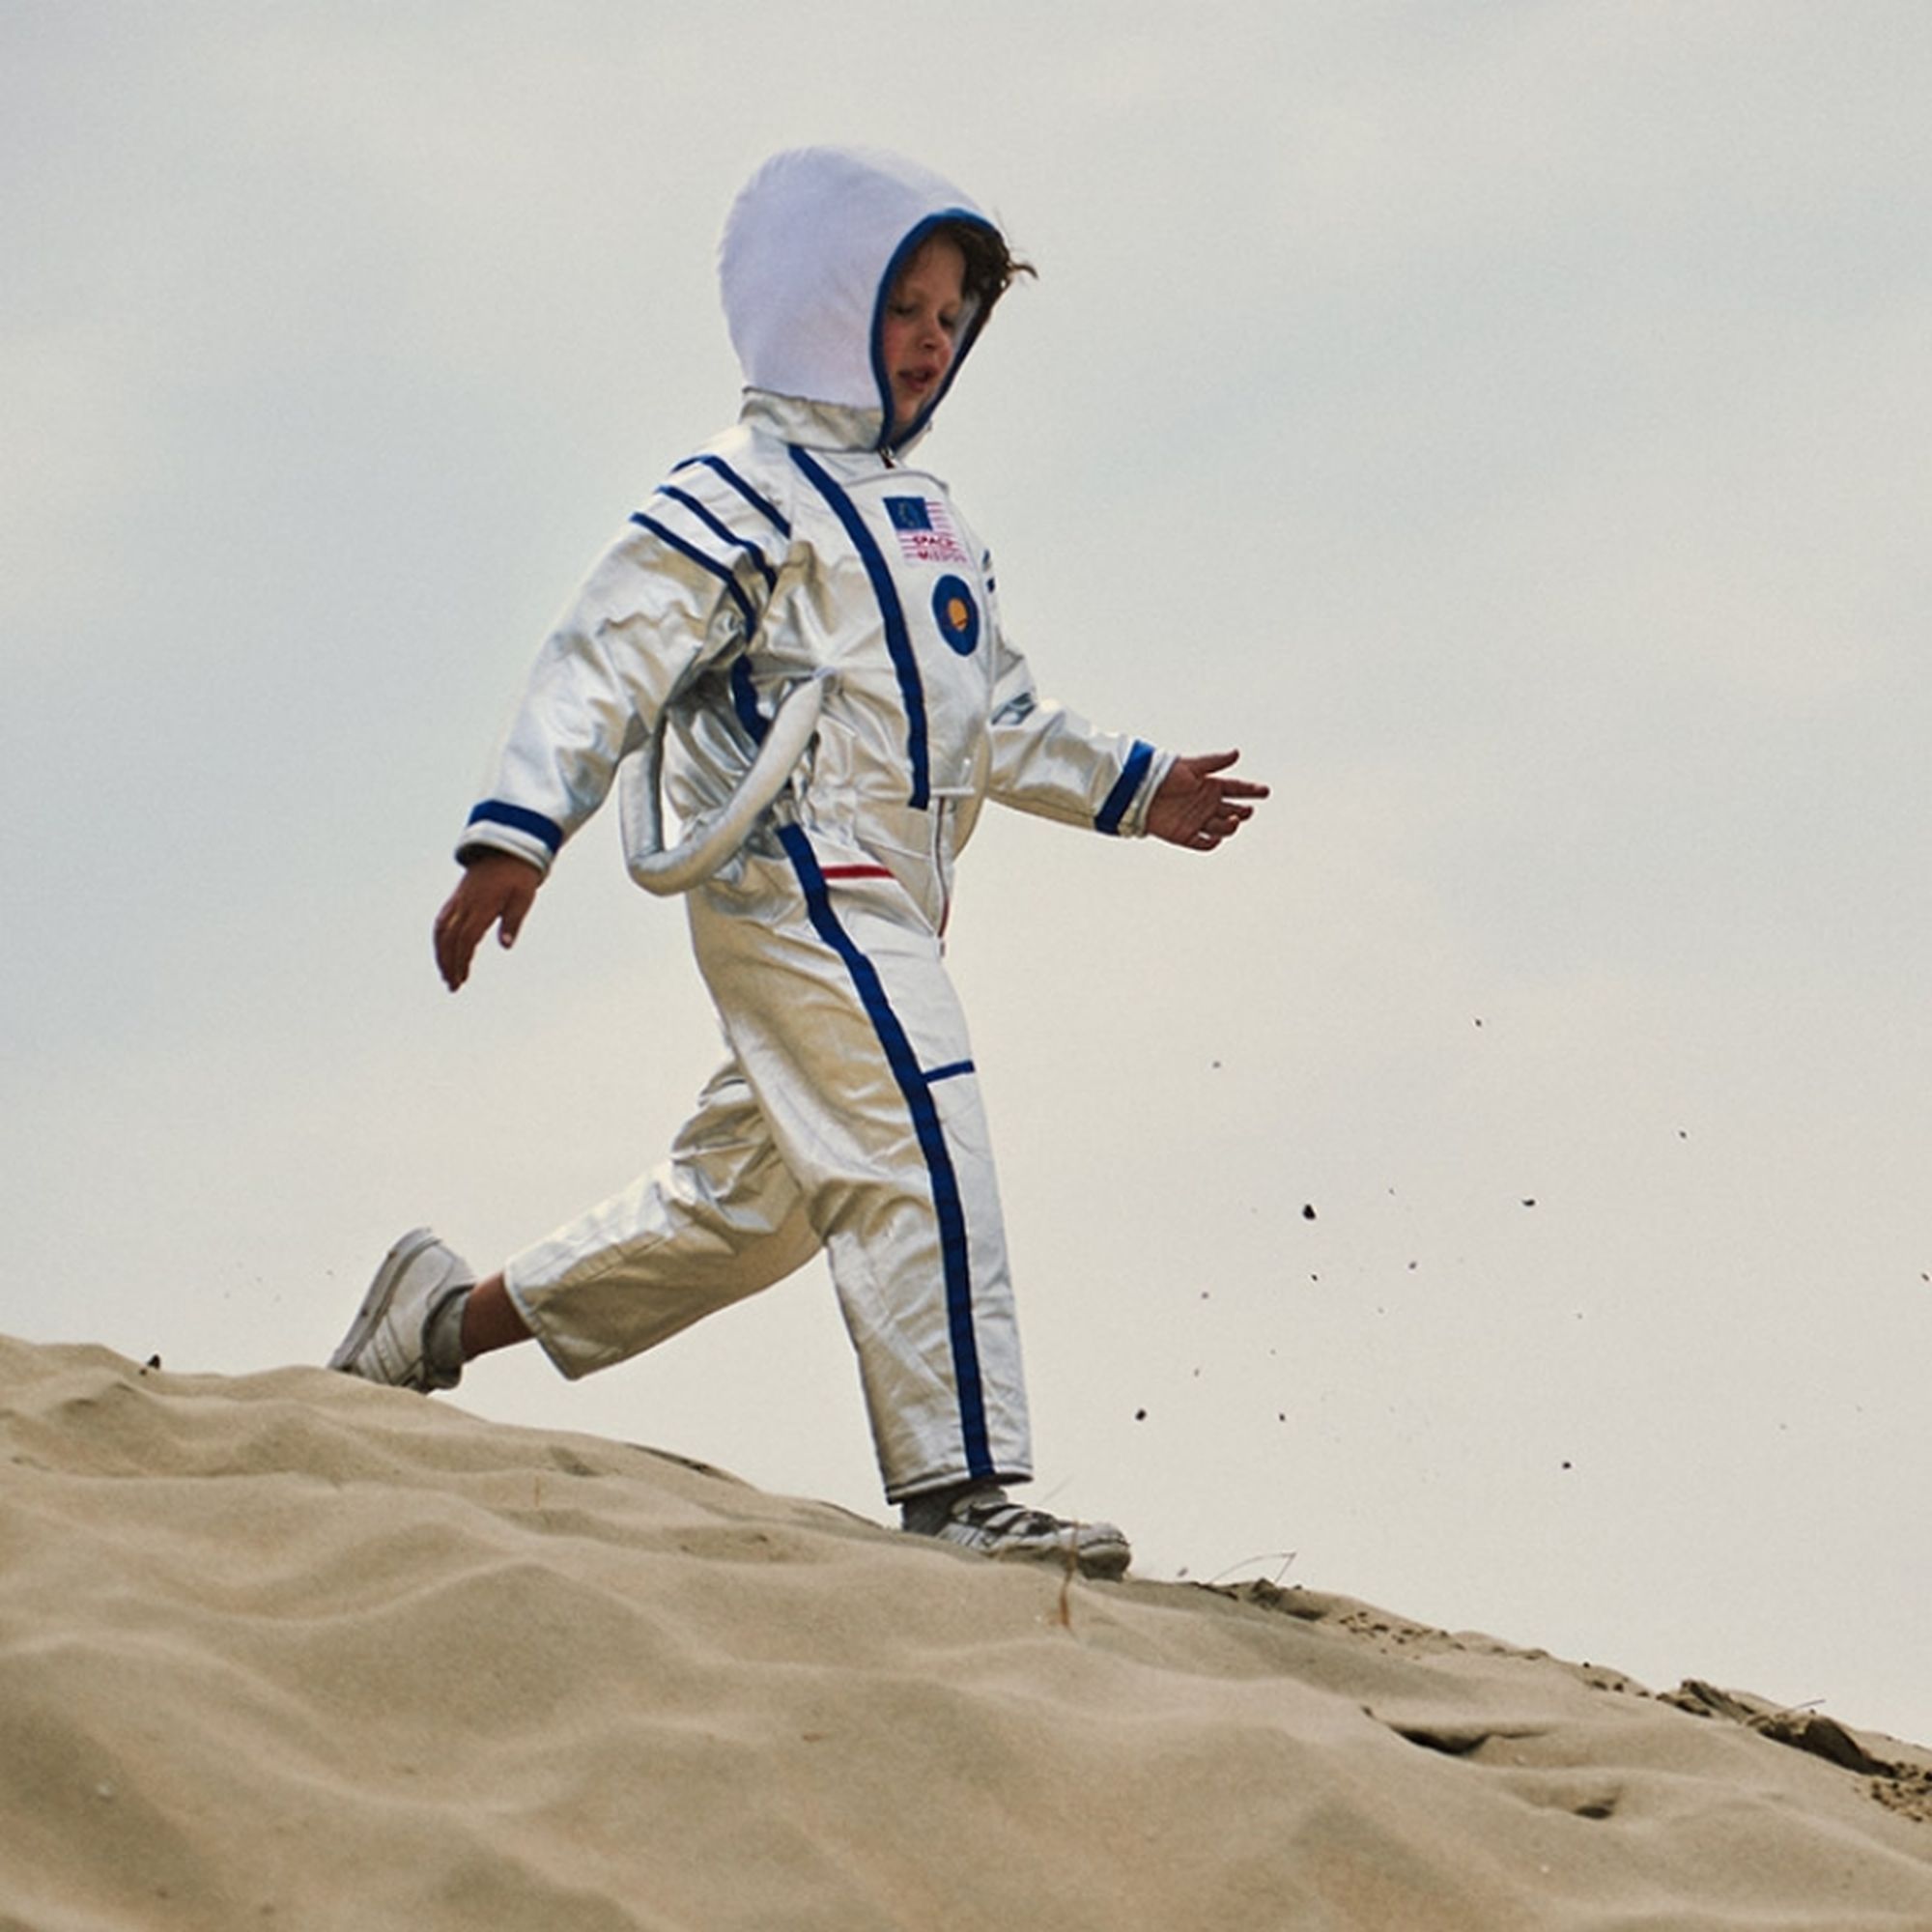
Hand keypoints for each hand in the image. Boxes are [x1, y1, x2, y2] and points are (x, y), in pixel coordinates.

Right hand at [433, 852, 541, 990]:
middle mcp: (465, 904)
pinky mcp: (457, 897)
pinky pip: (441, 919)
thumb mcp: (523, 898)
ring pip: (441, 930)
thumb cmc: (519, 875)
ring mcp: (458, 899)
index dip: (462, 960)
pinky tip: (443, 950)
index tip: (462, 978)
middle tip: (452, 985)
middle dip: (448, 963)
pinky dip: (439, 938)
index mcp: (482, 905)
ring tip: (446, 974)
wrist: (508, 848)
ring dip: (440, 953)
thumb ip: (513, 922)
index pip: (466, 938)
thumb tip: (506, 945)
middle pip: (449, 938)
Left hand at [1145, 750, 1268, 851]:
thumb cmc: (1164, 773)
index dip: (1251, 791)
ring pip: (1222, 828)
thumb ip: (1214, 762)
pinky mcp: (1185, 835)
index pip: (1237, 789)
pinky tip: (1216, 838)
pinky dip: (1211, 843)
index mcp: (1210, 785)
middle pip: (1233, 810)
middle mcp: (1207, 804)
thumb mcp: (1191, 766)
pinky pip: (1203, 844)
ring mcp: (1197, 820)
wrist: (1138, 790)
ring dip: (1230, 826)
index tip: (1265, 791)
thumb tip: (1237, 753)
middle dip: (1243, 811)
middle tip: (1246, 810)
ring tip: (1233, 820)